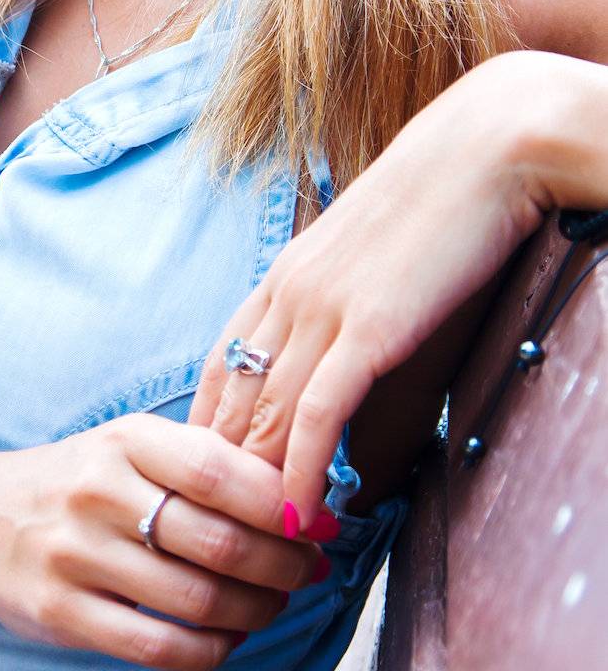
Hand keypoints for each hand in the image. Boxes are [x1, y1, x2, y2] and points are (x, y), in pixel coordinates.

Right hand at [0, 413, 331, 669]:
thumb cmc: (82, 478)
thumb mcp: (132, 447)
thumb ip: (205, 462)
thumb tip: (301, 495)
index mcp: (126, 440)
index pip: (219, 470)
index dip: (282, 502)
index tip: (319, 521)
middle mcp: (101, 491)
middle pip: (218, 542)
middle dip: (283, 565)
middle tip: (309, 570)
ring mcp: (78, 555)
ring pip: (196, 600)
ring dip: (256, 611)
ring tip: (274, 604)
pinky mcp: (63, 613)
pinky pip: (158, 648)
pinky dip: (210, 650)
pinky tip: (227, 638)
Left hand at [187, 51, 561, 533]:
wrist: (482, 150)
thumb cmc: (439, 195)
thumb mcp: (371, 247)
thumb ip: (349, 292)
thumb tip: (354, 338)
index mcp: (287, 270)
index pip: (225, 360)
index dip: (212, 422)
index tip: (210, 471)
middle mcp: (288, 290)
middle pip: (235, 398)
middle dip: (223, 469)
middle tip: (223, 525)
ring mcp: (321, 309)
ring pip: (264, 414)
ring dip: (257, 485)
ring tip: (256, 542)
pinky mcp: (366, 328)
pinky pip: (316, 415)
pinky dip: (300, 470)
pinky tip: (299, 511)